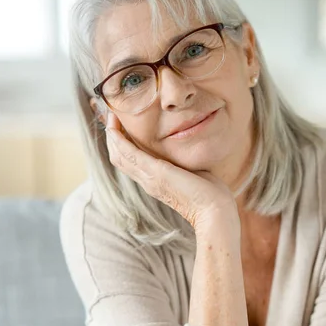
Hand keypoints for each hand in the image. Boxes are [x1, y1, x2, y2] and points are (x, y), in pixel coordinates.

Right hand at [105, 113, 239, 233]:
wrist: (214, 210)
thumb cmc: (209, 194)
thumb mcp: (191, 174)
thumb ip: (182, 163)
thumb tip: (186, 151)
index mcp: (154, 181)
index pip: (129, 161)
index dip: (121, 143)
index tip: (121, 123)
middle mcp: (147, 180)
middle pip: (118, 157)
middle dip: (112, 136)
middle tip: (111, 114)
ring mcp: (149, 177)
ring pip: (119, 155)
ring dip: (112, 134)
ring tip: (111, 114)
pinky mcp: (155, 173)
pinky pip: (129, 154)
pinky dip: (119, 139)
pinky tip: (115, 125)